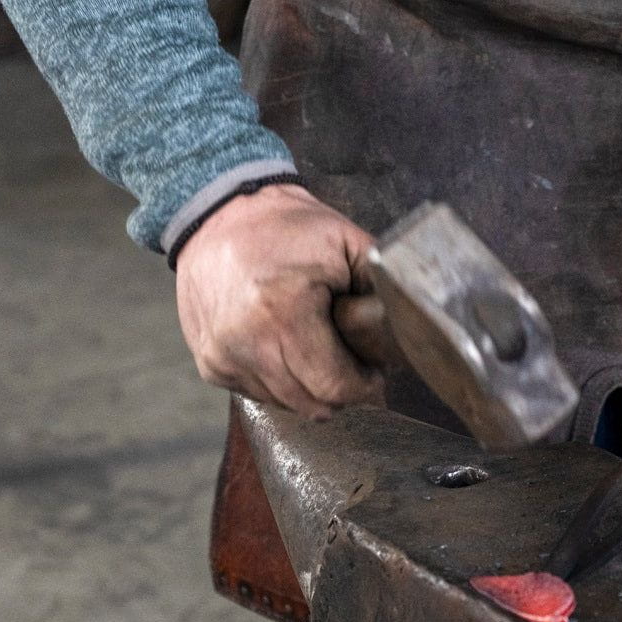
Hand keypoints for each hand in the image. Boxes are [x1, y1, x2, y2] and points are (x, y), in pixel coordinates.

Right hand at [175, 184, 383, 418]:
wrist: (218, 216)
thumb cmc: (287, 228)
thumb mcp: (346, 242)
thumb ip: (380, 284)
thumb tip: (411, 322)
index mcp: (284, 311)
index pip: (334, 386)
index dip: (364, 384)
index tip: (374, 371)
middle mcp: (246, 341)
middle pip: (313, 403)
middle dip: (342, 390)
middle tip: (353, 365)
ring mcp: (223, 356)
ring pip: (286, 404)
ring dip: (309, 388)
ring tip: (320, 352)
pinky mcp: (209, 363)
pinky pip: (259, 394)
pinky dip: (280, 380)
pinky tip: (287, 348)